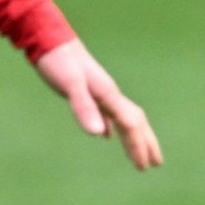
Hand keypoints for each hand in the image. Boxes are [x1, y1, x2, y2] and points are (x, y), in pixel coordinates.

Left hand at [33, 39, 163, 169]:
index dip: (137, 146)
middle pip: (135, 121)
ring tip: (138, 152)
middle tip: (156, 163)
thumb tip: (100, 135)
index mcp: (108, 95)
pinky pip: (107, 113)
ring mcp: (99, 92)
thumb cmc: (58, 60)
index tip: (143, 167)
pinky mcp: (88, 91)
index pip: (131, 125)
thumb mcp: (70, 85)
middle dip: (146, 142)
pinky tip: (107, 135)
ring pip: (123, 117)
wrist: (48, 37)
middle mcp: (109, 94)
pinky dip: (112, 126)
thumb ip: (84, 107)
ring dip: (133, 136)